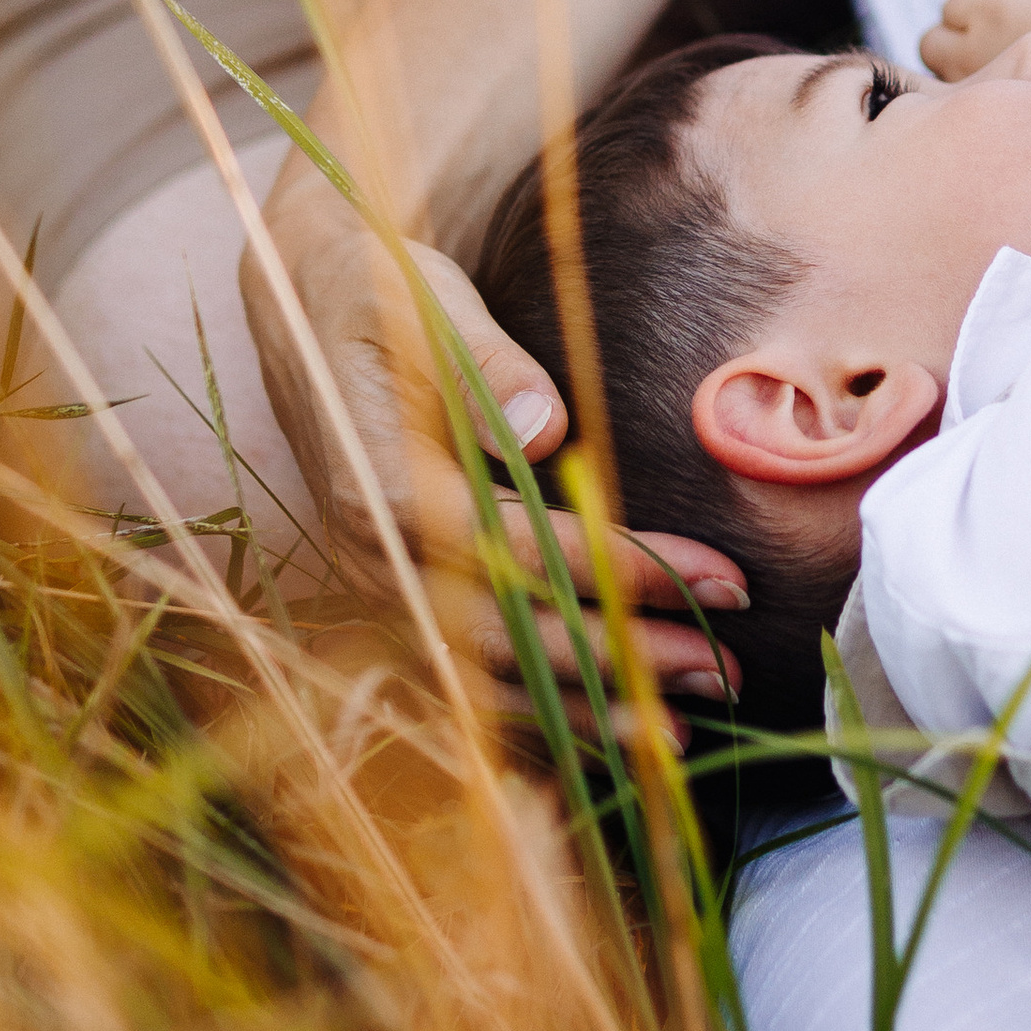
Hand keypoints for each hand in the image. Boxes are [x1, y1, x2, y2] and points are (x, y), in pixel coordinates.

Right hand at [244, 173, 747, 719]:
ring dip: (589, 708)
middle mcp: (373, 557)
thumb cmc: (380, 295)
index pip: (514, 549)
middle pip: (506, 635)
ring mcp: (381, 588)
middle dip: (622, 657)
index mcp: (378, 485)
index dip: (619, 570)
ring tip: (687, 727)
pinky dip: (540, 715)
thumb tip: (547, 426)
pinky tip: (612, 734)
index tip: (720, 576)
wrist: (303, 307)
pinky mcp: (398, 599)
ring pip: (488, 678)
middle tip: (726, 669)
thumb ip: (482, 364)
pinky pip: (470, 678)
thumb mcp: (426, 303)